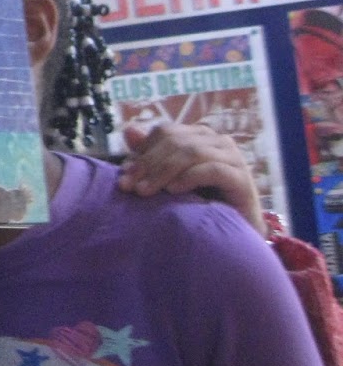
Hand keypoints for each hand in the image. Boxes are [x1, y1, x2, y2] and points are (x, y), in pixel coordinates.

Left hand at [118, 120, 263, 234]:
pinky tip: (173, 191)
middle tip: (129, 187)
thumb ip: (150, 156)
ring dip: (163, 171)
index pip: (164, 133)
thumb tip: (129, 130)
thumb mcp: (169, 179)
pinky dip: (189, 177)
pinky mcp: (243, 179)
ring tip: (145, 191)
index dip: (141, 152)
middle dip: (148, 164)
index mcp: (199, 136)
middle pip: (175, 141)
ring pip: (191, 152)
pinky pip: (213, 170)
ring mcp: (234, 158)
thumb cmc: (201, 204)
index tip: (123, 178)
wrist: (235, 235)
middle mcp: (218, 141)